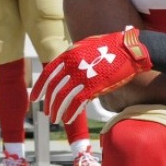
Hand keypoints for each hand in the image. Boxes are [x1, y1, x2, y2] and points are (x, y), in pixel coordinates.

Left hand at [30, 26, 153, 123]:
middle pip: (54, 89)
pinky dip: (70, 113)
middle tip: (48, 113)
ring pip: (63, 98)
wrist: (130, 50)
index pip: (47, 74)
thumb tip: (65, 70)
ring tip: (56, 119)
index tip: (35, 99)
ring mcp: (82, 77)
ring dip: (57, 111)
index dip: (39, 88)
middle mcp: (72, 66)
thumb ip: (73, 57)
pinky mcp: (93, 87)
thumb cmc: (111, 47)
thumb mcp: (86, 46)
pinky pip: (76, 103)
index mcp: (68, 55)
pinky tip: (68, 119)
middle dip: (49, 104)